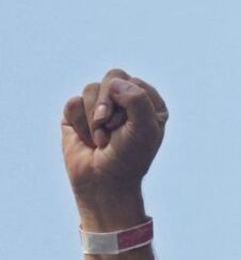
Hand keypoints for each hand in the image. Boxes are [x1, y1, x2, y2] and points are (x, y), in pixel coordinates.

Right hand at [62, 70, 168, 221]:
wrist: (103, 182)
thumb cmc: (129, 157)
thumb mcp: (144, 129)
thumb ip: (137, 100)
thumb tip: (114, 82)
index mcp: (149, 104)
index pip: (134, 82)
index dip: (128, 102)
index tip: (130, 126)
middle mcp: (125, 101)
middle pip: (112, 77)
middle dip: (108, 104)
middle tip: (110, 127)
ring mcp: (100, 106)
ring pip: (90, 89)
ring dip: (94, 120)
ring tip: (102, 140)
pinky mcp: (77, 114)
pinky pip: (72, 103)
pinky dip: (80, 124)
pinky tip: (87, 140)